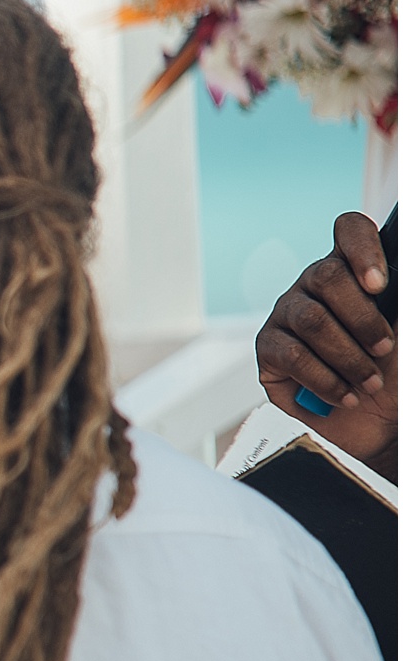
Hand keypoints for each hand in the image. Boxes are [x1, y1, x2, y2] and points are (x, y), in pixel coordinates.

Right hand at [257, 212, 396, 478]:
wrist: (374, 430)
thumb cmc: (393, 379)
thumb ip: (400, 312)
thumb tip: (396, 292)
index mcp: (353, 272)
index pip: (349, 230)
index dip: (362, 249)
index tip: (380, 285)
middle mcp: (315, 285)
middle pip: (327, 275)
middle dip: (363, 319)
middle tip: (385, 348)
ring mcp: (287, 314)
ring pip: (312, 319)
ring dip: (349, 357)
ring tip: (369, 382)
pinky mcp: (269, 349)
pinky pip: (292, 354)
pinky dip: (326, 379)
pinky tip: (345, 394)